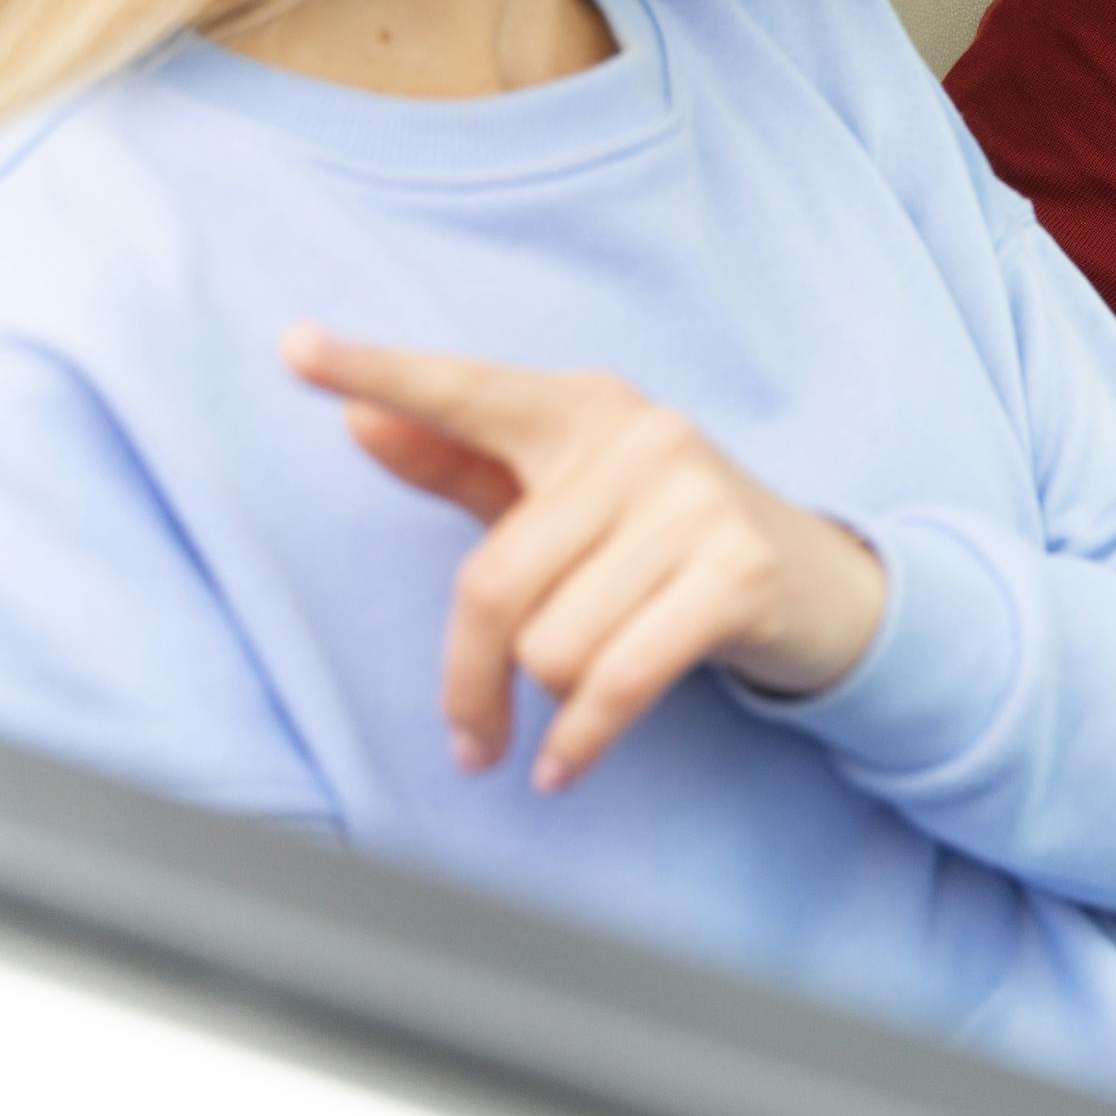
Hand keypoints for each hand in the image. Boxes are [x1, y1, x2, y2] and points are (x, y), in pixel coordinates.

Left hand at [283, 322, 888, 791]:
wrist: (822, 586)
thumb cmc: (666, 541)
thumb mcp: (567, 499)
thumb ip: (462, 463)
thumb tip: (362, 421)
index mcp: (583, 409)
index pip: (464, 394)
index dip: (377, 373)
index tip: (293, 349)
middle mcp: (640, 437)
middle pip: (492, 587)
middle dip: (474, 680)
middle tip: (472, 732)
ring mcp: (695, 500)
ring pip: (550, 645)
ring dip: (554, 697)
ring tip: (595, 686)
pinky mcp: (736, 572)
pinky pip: (613, 682)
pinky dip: (580, 741)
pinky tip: (563, 765)